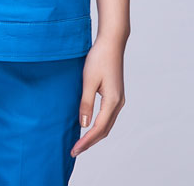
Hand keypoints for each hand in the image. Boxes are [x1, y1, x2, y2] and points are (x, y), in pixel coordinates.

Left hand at [70, 35, 126, 157]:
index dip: (86, 141)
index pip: (98, 128)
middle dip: (90, 142)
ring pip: (107, 124)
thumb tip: (83, 125)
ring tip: (81, 142)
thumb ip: (86, 104)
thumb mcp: (88, 81)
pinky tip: (89, 124)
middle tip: (75, 150)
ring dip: (95, 134)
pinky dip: (99, 125)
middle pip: (105, 130)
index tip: (75, 150)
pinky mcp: (116, 94)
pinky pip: (108, 116)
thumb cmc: (99, 58)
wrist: (112, 43)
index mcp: (112, 101)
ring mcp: (118, 99)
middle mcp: (118, 103)